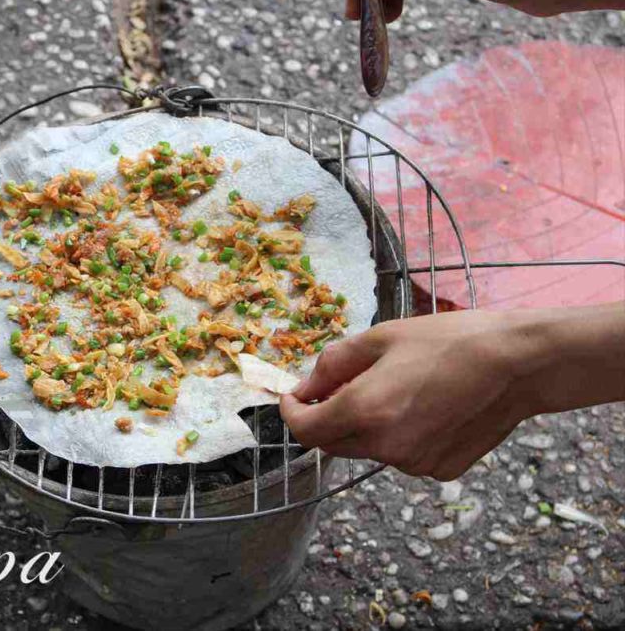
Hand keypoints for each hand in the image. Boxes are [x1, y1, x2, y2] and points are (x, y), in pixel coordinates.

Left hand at [279, 304, 624, 480]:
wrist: (517, 363)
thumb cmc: (448, 341)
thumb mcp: (379, 338)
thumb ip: (332, 366)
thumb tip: (303, 388)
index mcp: (364, 411)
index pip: (305, 430)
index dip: (291, 413)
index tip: (293, 397)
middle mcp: (386, 447)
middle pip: (332, 443)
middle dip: (326, 417)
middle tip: (341, 385)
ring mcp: (414, 464)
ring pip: (368, 450)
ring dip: (366, 426)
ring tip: (398, 388)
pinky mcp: (440, 471)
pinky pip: (402, 455)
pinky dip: (399, 436)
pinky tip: (426, 407)